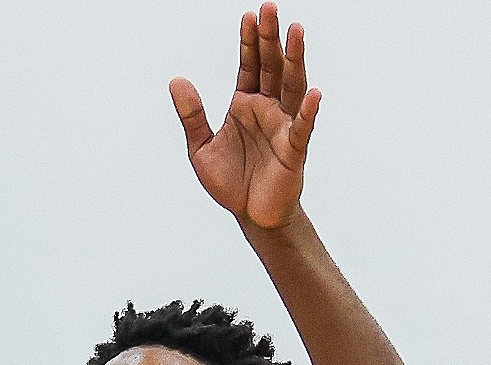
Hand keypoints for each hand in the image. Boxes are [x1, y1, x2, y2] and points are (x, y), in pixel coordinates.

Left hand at [170, 3, 320, 228]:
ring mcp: (283, 127)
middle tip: (270, 7)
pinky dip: (309, 112)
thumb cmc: (231, 182)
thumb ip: (191, 114)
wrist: (251, 216)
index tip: (248, 15)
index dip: (249, 41)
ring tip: (296, 31)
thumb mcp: (200, 147)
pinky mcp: (294, 151)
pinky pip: (302, 128)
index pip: (249, 65)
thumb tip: (176, 79)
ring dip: (294, 59)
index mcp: (245, 104)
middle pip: (272, 66)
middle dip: (270, 38)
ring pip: (292, 87)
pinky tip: (314, 94)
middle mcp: (268, 109)